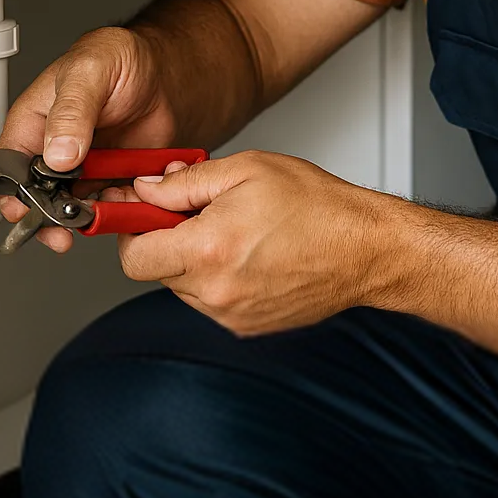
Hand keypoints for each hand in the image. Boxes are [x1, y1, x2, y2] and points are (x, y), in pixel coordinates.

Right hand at [0, 27, 186, 252]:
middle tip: (64, 229)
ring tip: (101, 213)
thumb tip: (56, 153)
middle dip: (47, 218)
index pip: (7, 166)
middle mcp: (52, 149)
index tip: (25, 211)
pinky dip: (116, 211)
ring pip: (70, 210)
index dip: (10, 193)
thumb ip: (70, 111)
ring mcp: (81, 168)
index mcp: (32, 122)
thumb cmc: (119, 59)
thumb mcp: (89, 72)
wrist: (163, 72)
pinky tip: (126, 201)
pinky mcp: (109, 180)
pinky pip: (106, 207)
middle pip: (35, 197)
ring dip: (84, 218)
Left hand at [119, 151, 399, 334]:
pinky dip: (218, 279)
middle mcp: (215, 291)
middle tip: (201, 212)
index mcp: (209, 249)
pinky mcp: (246, 327)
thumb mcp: (246, 171)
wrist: (366, 250)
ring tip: (235, 234)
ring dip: (193, 260)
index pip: (133, 255)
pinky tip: (250, 256)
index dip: (132, 229)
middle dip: (167, 239)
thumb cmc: (317, 206)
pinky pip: (210, 302)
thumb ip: (184, 182)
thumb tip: (144, 189)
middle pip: (157, 270)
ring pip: (183, 286)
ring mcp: (231, 315)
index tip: (140, 211)